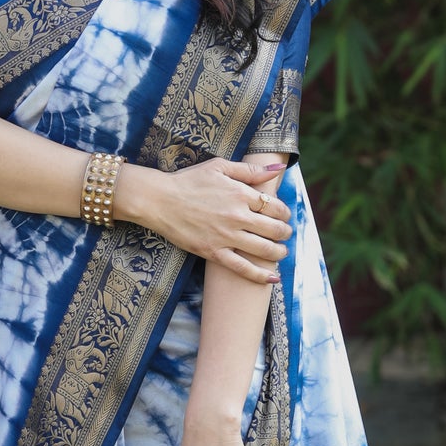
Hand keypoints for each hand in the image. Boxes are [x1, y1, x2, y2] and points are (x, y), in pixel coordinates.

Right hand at [116, 156, 291, 285]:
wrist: (160, 200)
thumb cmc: (188, 181)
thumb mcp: (220, 167)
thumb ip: (251, 170)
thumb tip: (279, 169)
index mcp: (241, 194)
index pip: (276, 207)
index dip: (284, 213)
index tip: (283, 216)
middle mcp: (237, 216)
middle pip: (275, 229)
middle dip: (285, 233)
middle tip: (285, 234)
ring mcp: (226, 236)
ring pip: (264, 250)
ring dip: (279, 253)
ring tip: (281, 252)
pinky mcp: (214, 252)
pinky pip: (242, 268)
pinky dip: (260, 275)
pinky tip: (273, 278)